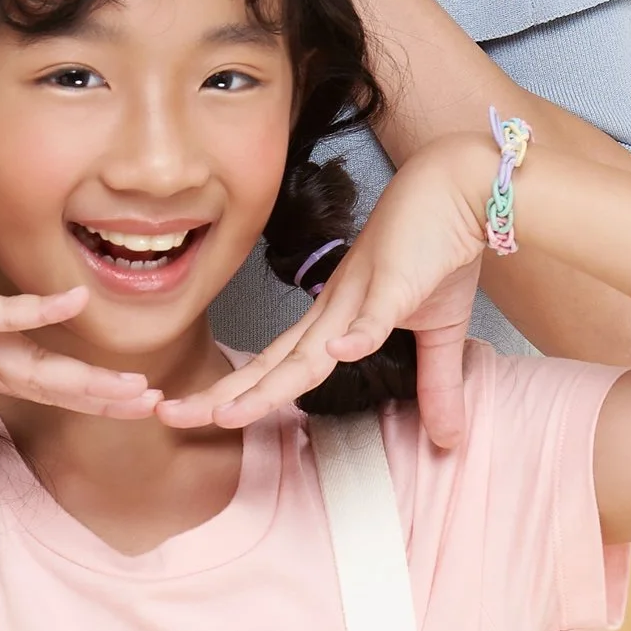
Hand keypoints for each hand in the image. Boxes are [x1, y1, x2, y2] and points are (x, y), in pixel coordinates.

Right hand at [0, 213, 161, 496]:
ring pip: (36, 356)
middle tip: (152, 403)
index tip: (110, 405)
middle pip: (45, 373)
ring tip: (137, 388)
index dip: (67, 395)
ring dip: (86, 375)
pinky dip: (35, 311)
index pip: (23, 378)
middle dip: (97, 392)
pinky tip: (76, 303)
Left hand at [156, 138, 491, 449]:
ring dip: (270, 384)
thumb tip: (448, 440)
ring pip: (310, 349)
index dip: (238, 393)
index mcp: (335, 320)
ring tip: (230, 414)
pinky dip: (359, 335)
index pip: (276, 366)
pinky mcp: (396, 280)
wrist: (461, 189)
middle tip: (169, 415)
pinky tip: (341, 354)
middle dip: (223, 395)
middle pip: (274, 365)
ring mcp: (361, 294)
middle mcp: (334, 310)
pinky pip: (375, 312)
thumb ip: (436, 384)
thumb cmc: (438, 250)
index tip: (196, 415)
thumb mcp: (439, 331)